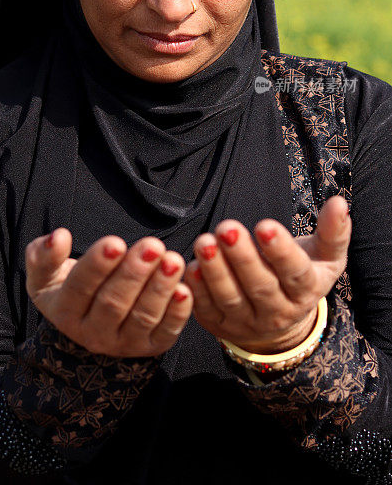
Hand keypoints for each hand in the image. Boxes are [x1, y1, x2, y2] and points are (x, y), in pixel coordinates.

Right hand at [26, 229, 192, 356]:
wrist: (89, 327)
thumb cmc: (71, 289)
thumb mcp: (47, 276)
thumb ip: (44, 256)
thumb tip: (57, 237)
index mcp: (65, 312)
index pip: (80, 288)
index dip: (97, 266)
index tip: (115, 242)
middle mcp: (93, 333)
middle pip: (114, 303)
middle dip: (134, 273)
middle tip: (153, 245)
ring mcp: (124, 343)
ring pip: (143, 316)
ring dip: (160, 288)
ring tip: (173, 260)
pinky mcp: (152, 346)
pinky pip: (166, 332)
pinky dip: (178, 313)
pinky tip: (185, 289)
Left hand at [183, 195, 350, 353]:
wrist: (282, 323)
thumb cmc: (303, 274)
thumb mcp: (325, 256)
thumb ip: (333, 231)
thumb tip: (339, 202)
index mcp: (306, 291)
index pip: (295, 273)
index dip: (280, 251)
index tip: (265, 225)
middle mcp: (278, 312)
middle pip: (259, 286)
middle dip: (241, 257)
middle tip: (226, 228)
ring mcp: (247, 322)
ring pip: (230, 298)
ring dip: (215, 270)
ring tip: (204, 241)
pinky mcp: (220, 326)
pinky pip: (206, 310)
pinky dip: (197, 290)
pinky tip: (189, 267)